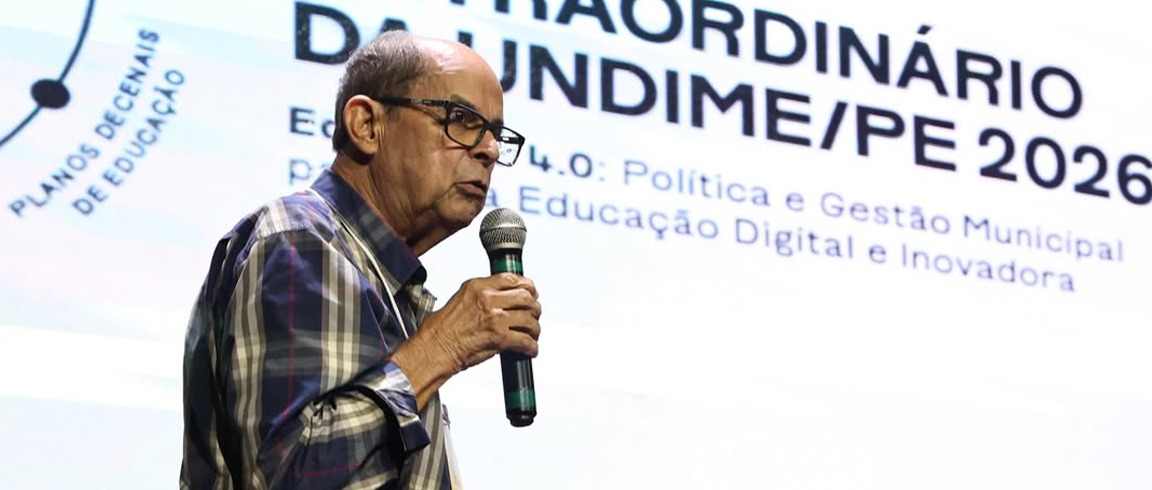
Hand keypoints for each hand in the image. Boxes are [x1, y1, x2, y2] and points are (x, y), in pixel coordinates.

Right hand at [391, 273, 541, 406]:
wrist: (433, 350)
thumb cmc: (440, 330)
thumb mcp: (460, 300)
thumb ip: (481, 296)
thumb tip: (500, 299)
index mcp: (477, 287)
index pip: (512, 278)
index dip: (528, 286)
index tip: (532, 293)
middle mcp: (487, 299)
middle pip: (526, 297)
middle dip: (534, 308)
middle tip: (534, 316)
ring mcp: (495, 318)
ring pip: (529, 319)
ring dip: (534, 329)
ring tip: (532, 335)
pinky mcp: (499, 338)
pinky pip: (525, 341)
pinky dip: (531, 347)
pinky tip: (529, 350)